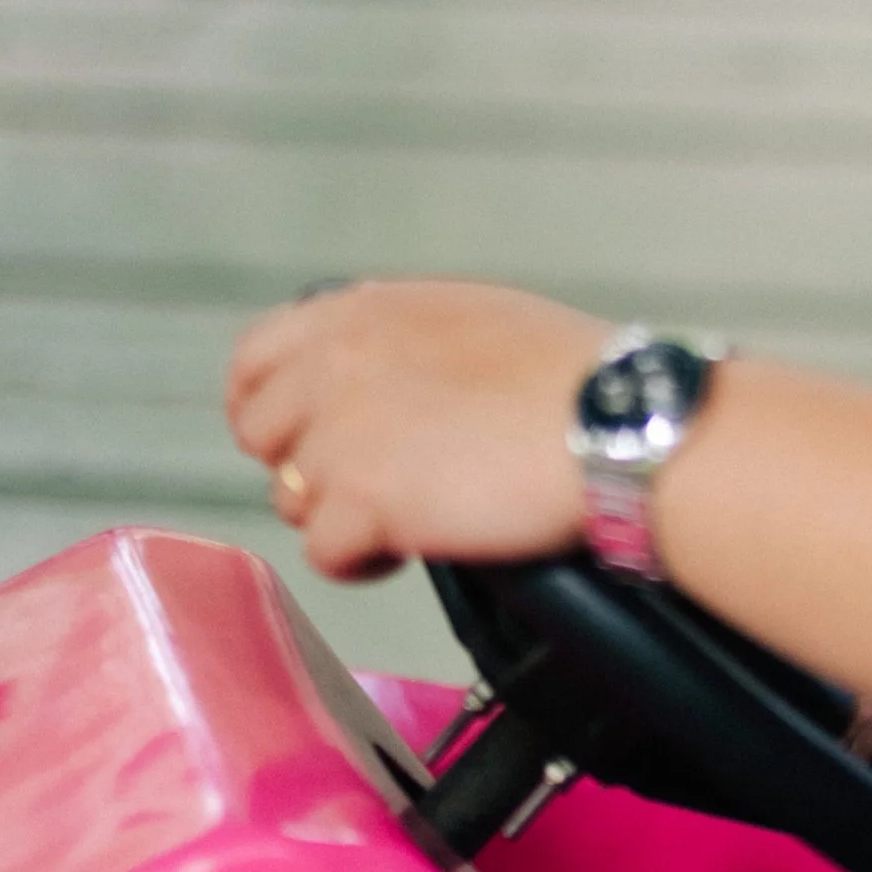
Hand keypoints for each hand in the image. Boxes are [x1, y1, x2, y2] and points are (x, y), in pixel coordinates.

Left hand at [227, 279, 608, 577]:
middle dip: (309, 464)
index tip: (304, 434)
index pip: (257, 357)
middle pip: (261, 435)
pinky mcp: (360, 501)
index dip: (273, 404)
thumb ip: (400, 338)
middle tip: (373, 483)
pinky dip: (364, 560)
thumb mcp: (474, 318)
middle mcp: (335, 363)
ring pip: (292, 497)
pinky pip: (324, 551)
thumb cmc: (573, 377)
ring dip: (343, 513)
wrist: (614, 424)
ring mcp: (341, 433)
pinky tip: (413, 547)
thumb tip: (373, 375)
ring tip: (413, 515)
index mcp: (364, 312)